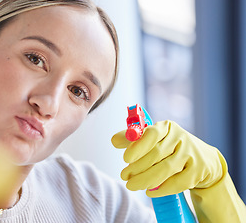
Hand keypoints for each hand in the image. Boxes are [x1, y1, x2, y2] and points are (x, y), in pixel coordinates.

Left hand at [111, 120, 226, 196]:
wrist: (203, 160)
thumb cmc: (170, 148)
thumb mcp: (154, 140)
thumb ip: (133, 139)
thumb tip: (114, 140)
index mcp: (166, 127)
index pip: (151, 133)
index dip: (138, 146)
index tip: (125, 158)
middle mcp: (180, 138)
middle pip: (157, 154)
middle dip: (137, 167)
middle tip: (124, 176)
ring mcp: (191, 154)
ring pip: (166, 169)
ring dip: (146, 179)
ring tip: (131, 185)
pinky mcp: (198, 171)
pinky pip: (178, 182)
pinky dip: (162, 189)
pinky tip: (149, 191)